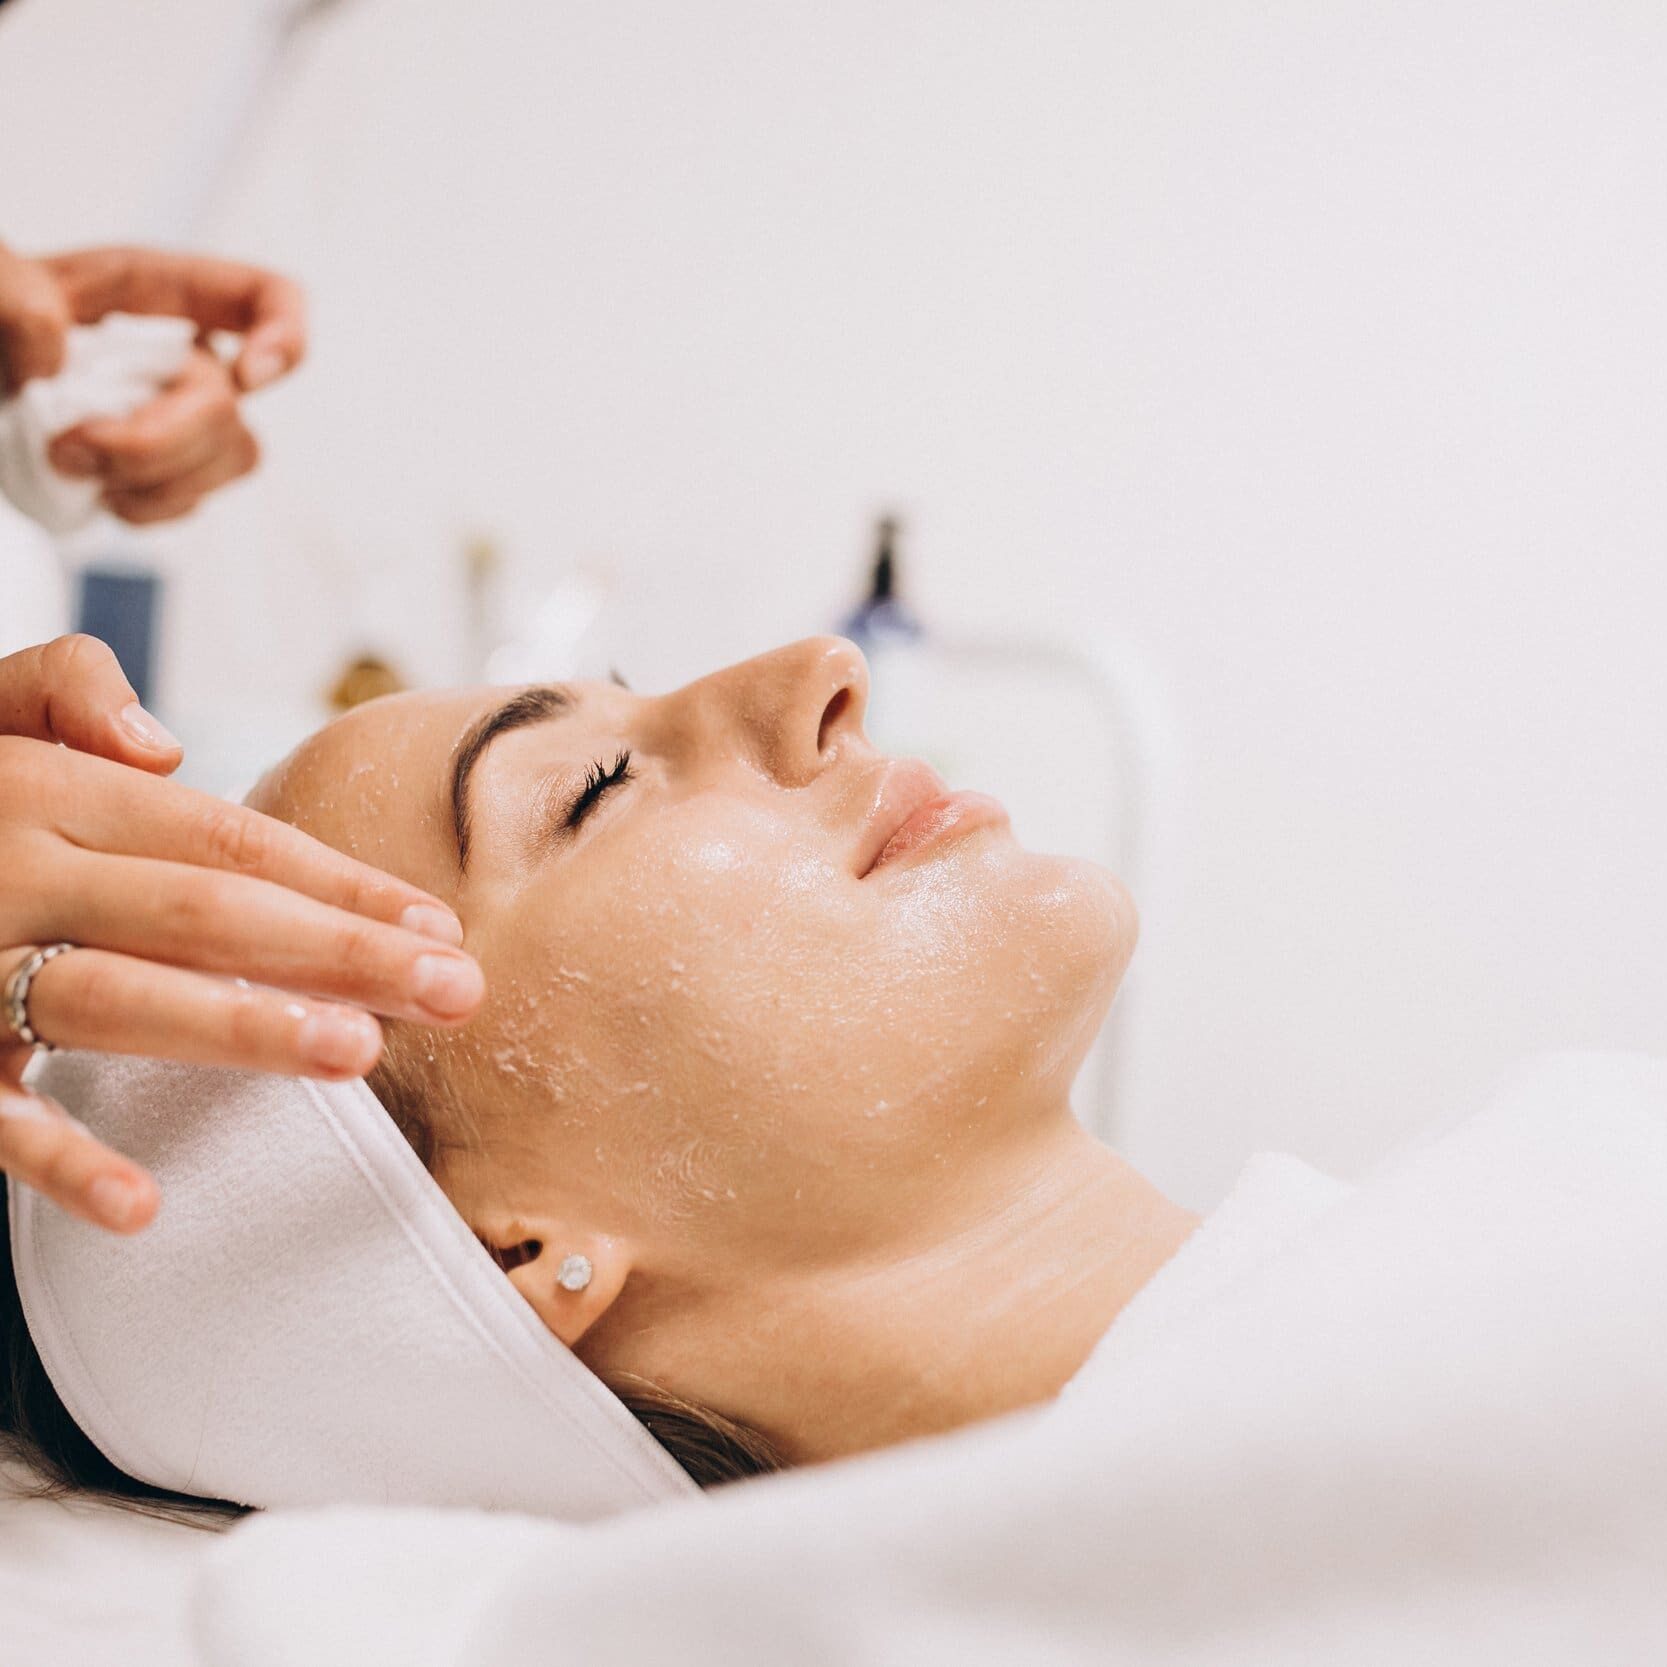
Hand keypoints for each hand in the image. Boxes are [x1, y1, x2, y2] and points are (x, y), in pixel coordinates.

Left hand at [0, 242, 305, 522]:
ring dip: (154, 479)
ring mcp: (181, 417)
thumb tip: (50, 360)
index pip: (265, 298)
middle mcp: (184, 355)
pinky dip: (145, 506)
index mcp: (158, 292)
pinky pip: (191, 500)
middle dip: (156, 440)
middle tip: (73, 446)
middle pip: (229, 406)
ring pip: (229, 460)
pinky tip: (98, 492)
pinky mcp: (165, 470)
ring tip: (76, 468)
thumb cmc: (0, 322)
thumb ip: (14, 297)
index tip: (244, 377)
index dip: (283, 336)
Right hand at [0, 636, 482, 1234]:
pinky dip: (53, 1156)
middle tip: (457, 994)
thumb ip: (60, 689)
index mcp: (45, 789)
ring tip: (355, 1057)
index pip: (227, 837)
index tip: (435, 927)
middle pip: (208, 910)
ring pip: (116, 996)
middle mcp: (13, 864)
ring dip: (237, 1027)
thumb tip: (167, 744)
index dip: (339, 882)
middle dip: (342, 952)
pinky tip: (143, 1202)